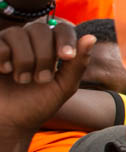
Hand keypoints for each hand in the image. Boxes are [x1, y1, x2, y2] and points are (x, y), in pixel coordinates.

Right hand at [0, 21, 92, 135]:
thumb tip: (91, 37)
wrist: (11, 123)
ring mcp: (8, 44)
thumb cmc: (38, 104)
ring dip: (24, 60)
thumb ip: (77, 63)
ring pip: (18, 33)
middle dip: (44, 56)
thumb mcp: (64, 86)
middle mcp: (29, 40)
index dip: (66, 39)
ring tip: (23, 80)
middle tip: (41, 79)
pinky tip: (5, 71)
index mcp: (50, 47)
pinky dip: (4, 58)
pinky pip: (0, 43)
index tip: (66, 58)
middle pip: (40, 29)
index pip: (62, 28)